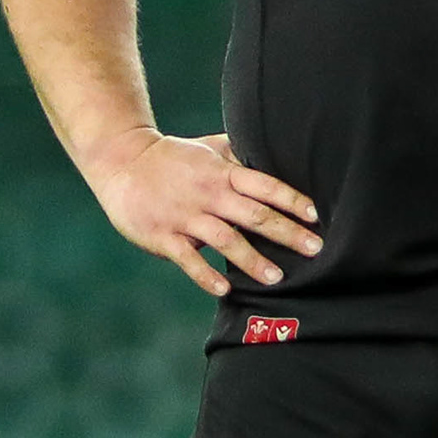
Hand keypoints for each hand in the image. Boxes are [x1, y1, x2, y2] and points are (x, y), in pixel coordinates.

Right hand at [85, 128, 320, 297]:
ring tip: (276, 278)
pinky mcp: (163, 235)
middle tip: (315, 249)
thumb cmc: (173, 157)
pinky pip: (188, 259)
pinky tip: (225, 289)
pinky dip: (206, 275)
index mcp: (222, 173)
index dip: (292, 200)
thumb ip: (240, 157)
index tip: (316, 216)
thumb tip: (279, 157)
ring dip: (252, 260)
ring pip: (225, 240)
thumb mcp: (209, 148)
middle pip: (254, 215)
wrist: (121, 161)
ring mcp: (185, 216)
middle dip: (287, 233)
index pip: (264, 186)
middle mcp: (208, 194)